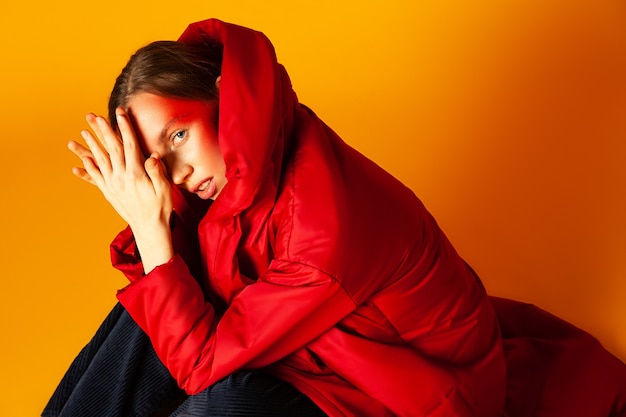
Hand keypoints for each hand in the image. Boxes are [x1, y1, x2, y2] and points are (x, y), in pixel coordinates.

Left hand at [68, 107, 173, 272]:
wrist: (149, 228)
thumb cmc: (160, 208)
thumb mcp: (164, 189)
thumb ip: (157, 172)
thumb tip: (152, 156)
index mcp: (136, 174)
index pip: (129, 145)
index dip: (124, 127)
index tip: (120, 113)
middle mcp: (121, 177)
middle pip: (110, 148)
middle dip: (102, 130)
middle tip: (94, 116)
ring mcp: (113, 185)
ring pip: (99, 160)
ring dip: (91, 145)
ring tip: (83, 132)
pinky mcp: (109, 192)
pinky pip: (95, 177)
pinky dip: (87, 168)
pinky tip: (80, 161)